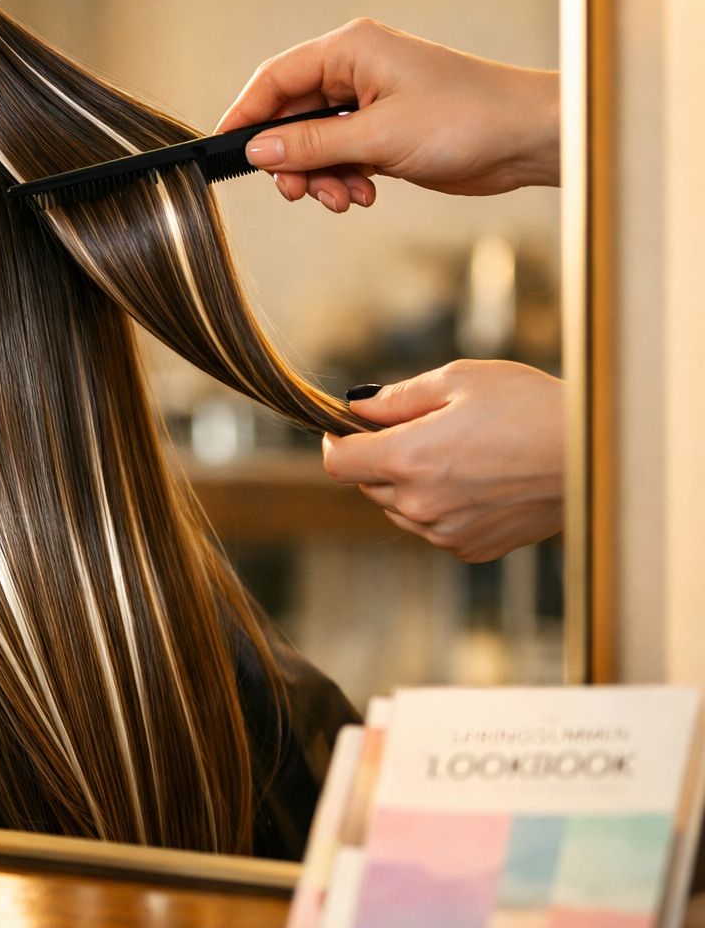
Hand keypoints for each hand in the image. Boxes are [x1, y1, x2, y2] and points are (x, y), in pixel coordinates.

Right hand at [216, 19, 560, 212]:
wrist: (524, 139)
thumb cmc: (467, 118)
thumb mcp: (378, 136)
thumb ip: (312, 144)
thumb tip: (259, 149)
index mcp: (351, 50)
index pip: (275, 79)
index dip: (245, 115)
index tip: (226, 150)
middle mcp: (356, 71)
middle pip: (291, 117)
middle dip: (291, 160)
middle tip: (297, 191)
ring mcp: (369, 103)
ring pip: (314, 144)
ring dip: (320, 177)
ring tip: (343, 197)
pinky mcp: (383, 132)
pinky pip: (340, 158)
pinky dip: (344, 180)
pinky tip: (364, 193)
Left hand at [321, 360, 563, 561]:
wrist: (593, 457)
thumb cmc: (530, 406)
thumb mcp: (460, 380)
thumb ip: (398, 398)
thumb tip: (358, 408)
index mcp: (408, 459)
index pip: (338, 463)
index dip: (334, 442)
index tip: (343, 429)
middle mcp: (420, 504)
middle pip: (367, 485)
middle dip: (380, 458)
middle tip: (420, 432)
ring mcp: (445, 532)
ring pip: (399, 509)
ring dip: (408, 485)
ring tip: (457, 455)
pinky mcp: (470, 548)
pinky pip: (433, 527)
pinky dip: (440, 507)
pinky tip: (477, 482)